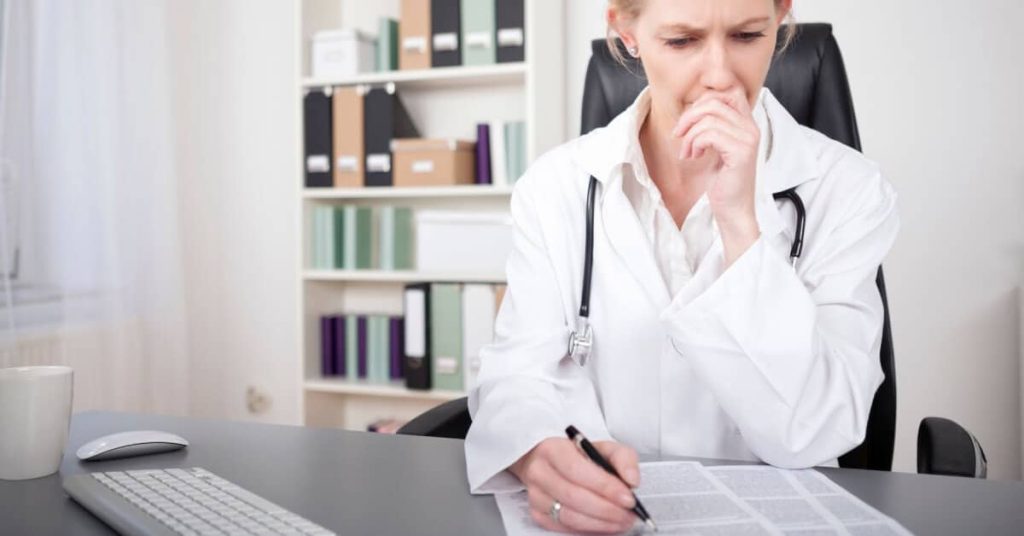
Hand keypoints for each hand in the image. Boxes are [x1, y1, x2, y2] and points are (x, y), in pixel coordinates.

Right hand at [509, 437, 639, 533]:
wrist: (551, 463)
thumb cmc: (578, 456)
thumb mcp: (602, 448)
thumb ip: (623, 458)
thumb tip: (632, 480)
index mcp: (553, 449)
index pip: (577, 469)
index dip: (604, 486)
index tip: (628, 498)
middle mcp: (539, 472)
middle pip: (573, 496)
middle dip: (607, 509)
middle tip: (629, 513)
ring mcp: (535, 495)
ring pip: (569, 516)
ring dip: (601, 523)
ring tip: (621, 521)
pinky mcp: (537, 514)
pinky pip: (565, 528)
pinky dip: (589, 530)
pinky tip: (605, 525)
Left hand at [671, 88, 760, 264]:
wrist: (732, 210)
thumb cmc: (722, 181)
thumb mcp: (715, 147)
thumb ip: (711, 125)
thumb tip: (693, 108)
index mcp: (746, 123)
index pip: (728, 92)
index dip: (703, 100)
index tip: (690, 120)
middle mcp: (751, 127)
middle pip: (714, 101)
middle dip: (689, 116)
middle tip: (679, 135)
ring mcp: (748, 138)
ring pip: (709, 118)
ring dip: (690, 135)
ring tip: (687, 152)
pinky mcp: (741, 152)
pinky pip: (709, 134)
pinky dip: (694, 143)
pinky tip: (693, 156)